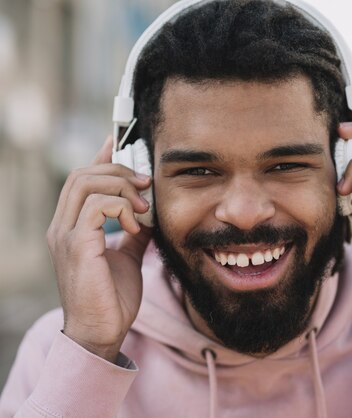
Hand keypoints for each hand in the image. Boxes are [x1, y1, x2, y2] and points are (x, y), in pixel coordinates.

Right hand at [46, 136, 151, 361]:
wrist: (102, 330)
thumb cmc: (112, 296)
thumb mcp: (128, 255)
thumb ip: (134, 231)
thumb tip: (150, 212)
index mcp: (72, 226)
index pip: (82, 180)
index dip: (101, 157)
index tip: (121, 142)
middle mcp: (62, 226)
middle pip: (83, 174)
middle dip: (118, 170)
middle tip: (146, 184)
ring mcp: (65, 235)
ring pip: (86, 183)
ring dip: (121, 187)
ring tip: (143, 207)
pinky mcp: (77, 246)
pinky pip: (97, 207)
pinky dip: (121, 208)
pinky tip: (136, 226)